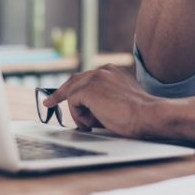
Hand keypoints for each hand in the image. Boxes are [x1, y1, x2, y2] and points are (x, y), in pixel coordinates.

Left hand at [43, 65, 159, 136]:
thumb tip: (87, 110)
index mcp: (112, 71)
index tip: (61, 95)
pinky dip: (79, 116)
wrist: (146, 114)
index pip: (86, 77)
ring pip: (73, 94)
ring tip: (92, 124)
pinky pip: (72, 103)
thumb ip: (103, 98)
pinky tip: (91, 123)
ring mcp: (95, 77)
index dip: (72, 88)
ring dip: (79, 112)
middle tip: (48, 102)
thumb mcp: (119, 100)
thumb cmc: (138, 113)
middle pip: (73, 80)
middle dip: (60, 93)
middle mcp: (103, 70)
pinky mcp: (88, 89)